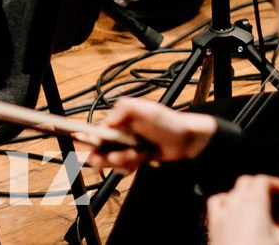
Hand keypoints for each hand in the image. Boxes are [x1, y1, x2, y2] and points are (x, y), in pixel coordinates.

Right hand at [89, 98, 216, 171]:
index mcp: (118, 120)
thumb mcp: (149, 111)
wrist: (185, 141)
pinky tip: (141, 159)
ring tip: (138, 155)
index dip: (93, 143)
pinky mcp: (130, 158)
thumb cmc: (170, 123)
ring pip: (109, 162)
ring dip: (123, 162)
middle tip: (127, 154)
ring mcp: (124, 147)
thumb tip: (108, 120)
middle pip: (97, 151)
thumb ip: (127, 108)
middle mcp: (118, 134)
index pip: (94, 133)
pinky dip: (130, 167)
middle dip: (110, 157)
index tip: (100, 148)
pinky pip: (120, 169)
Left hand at [206, 176, 278, 244]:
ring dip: (243, 193)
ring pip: (232, 191)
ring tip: (253, 202)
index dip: (278, 183)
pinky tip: (230, 210)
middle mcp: (237, 202)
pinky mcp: (214, 224)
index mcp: (255, 200)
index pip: (265, 179)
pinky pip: (216, 202)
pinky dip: (224, 201)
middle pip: (248, 181)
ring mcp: (223, 212)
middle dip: (260, 184)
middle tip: (272, 195)